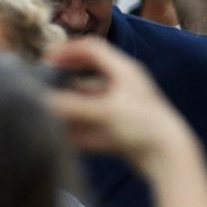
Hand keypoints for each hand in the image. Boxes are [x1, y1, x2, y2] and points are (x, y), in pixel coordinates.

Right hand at [46, 38, 190, 174]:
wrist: (170, 157)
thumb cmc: (144, 125)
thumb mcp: (105, 112)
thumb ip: (71, 106)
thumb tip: (38, 101)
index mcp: (124, 71)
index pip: (92, 49)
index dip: (68, 50)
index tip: (44, 62)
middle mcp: (122, 86)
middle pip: (84, 79)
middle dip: (61, 85)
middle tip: (36, 93)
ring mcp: (119, 109)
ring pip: (84, 105)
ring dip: (65, 110)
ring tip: (41, 116)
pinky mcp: (117, 132)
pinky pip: (88, 127)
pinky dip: (73, 130)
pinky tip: (56, 137)